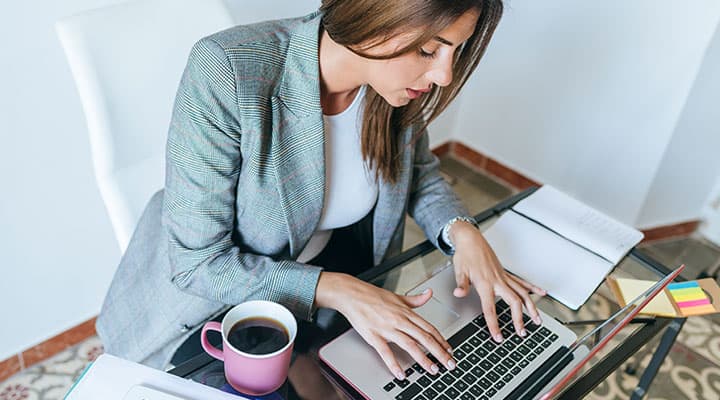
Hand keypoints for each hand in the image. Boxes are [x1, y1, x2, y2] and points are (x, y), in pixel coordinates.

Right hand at [315, 272, 455, 379]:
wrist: (352, 294)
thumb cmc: (372, 295)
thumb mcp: (397, 296)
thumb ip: (415, 299)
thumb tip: (429, 294)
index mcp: (406, 312)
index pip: (429, 328)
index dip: (442, 340)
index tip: (450, 350)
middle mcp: (400, 320)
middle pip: (425, 338)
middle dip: (440, 353)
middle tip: (449, 364)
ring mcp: (387, 328)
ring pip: (410, 345)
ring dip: (423, 359)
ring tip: (432, 370)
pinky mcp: (374, 336)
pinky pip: (386, 352)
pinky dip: (394, 364)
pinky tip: (401, 374)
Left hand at [449, 221, 545, 341]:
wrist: (471, 240)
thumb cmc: (465, 254)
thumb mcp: (459, 270)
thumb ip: (461, 284)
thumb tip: (459, 293)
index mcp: (485, 283)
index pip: (490, 308)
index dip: (494, 324)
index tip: (499, 336)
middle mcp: (497, 281)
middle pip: (513, 302)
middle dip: (519, 319)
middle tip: (522, 332)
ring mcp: (504, 277)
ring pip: (522, 293)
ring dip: (531, 307)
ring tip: (537, 320)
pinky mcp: (506, 273)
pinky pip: (522, 282)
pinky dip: (532, 288)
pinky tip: (541, 293)